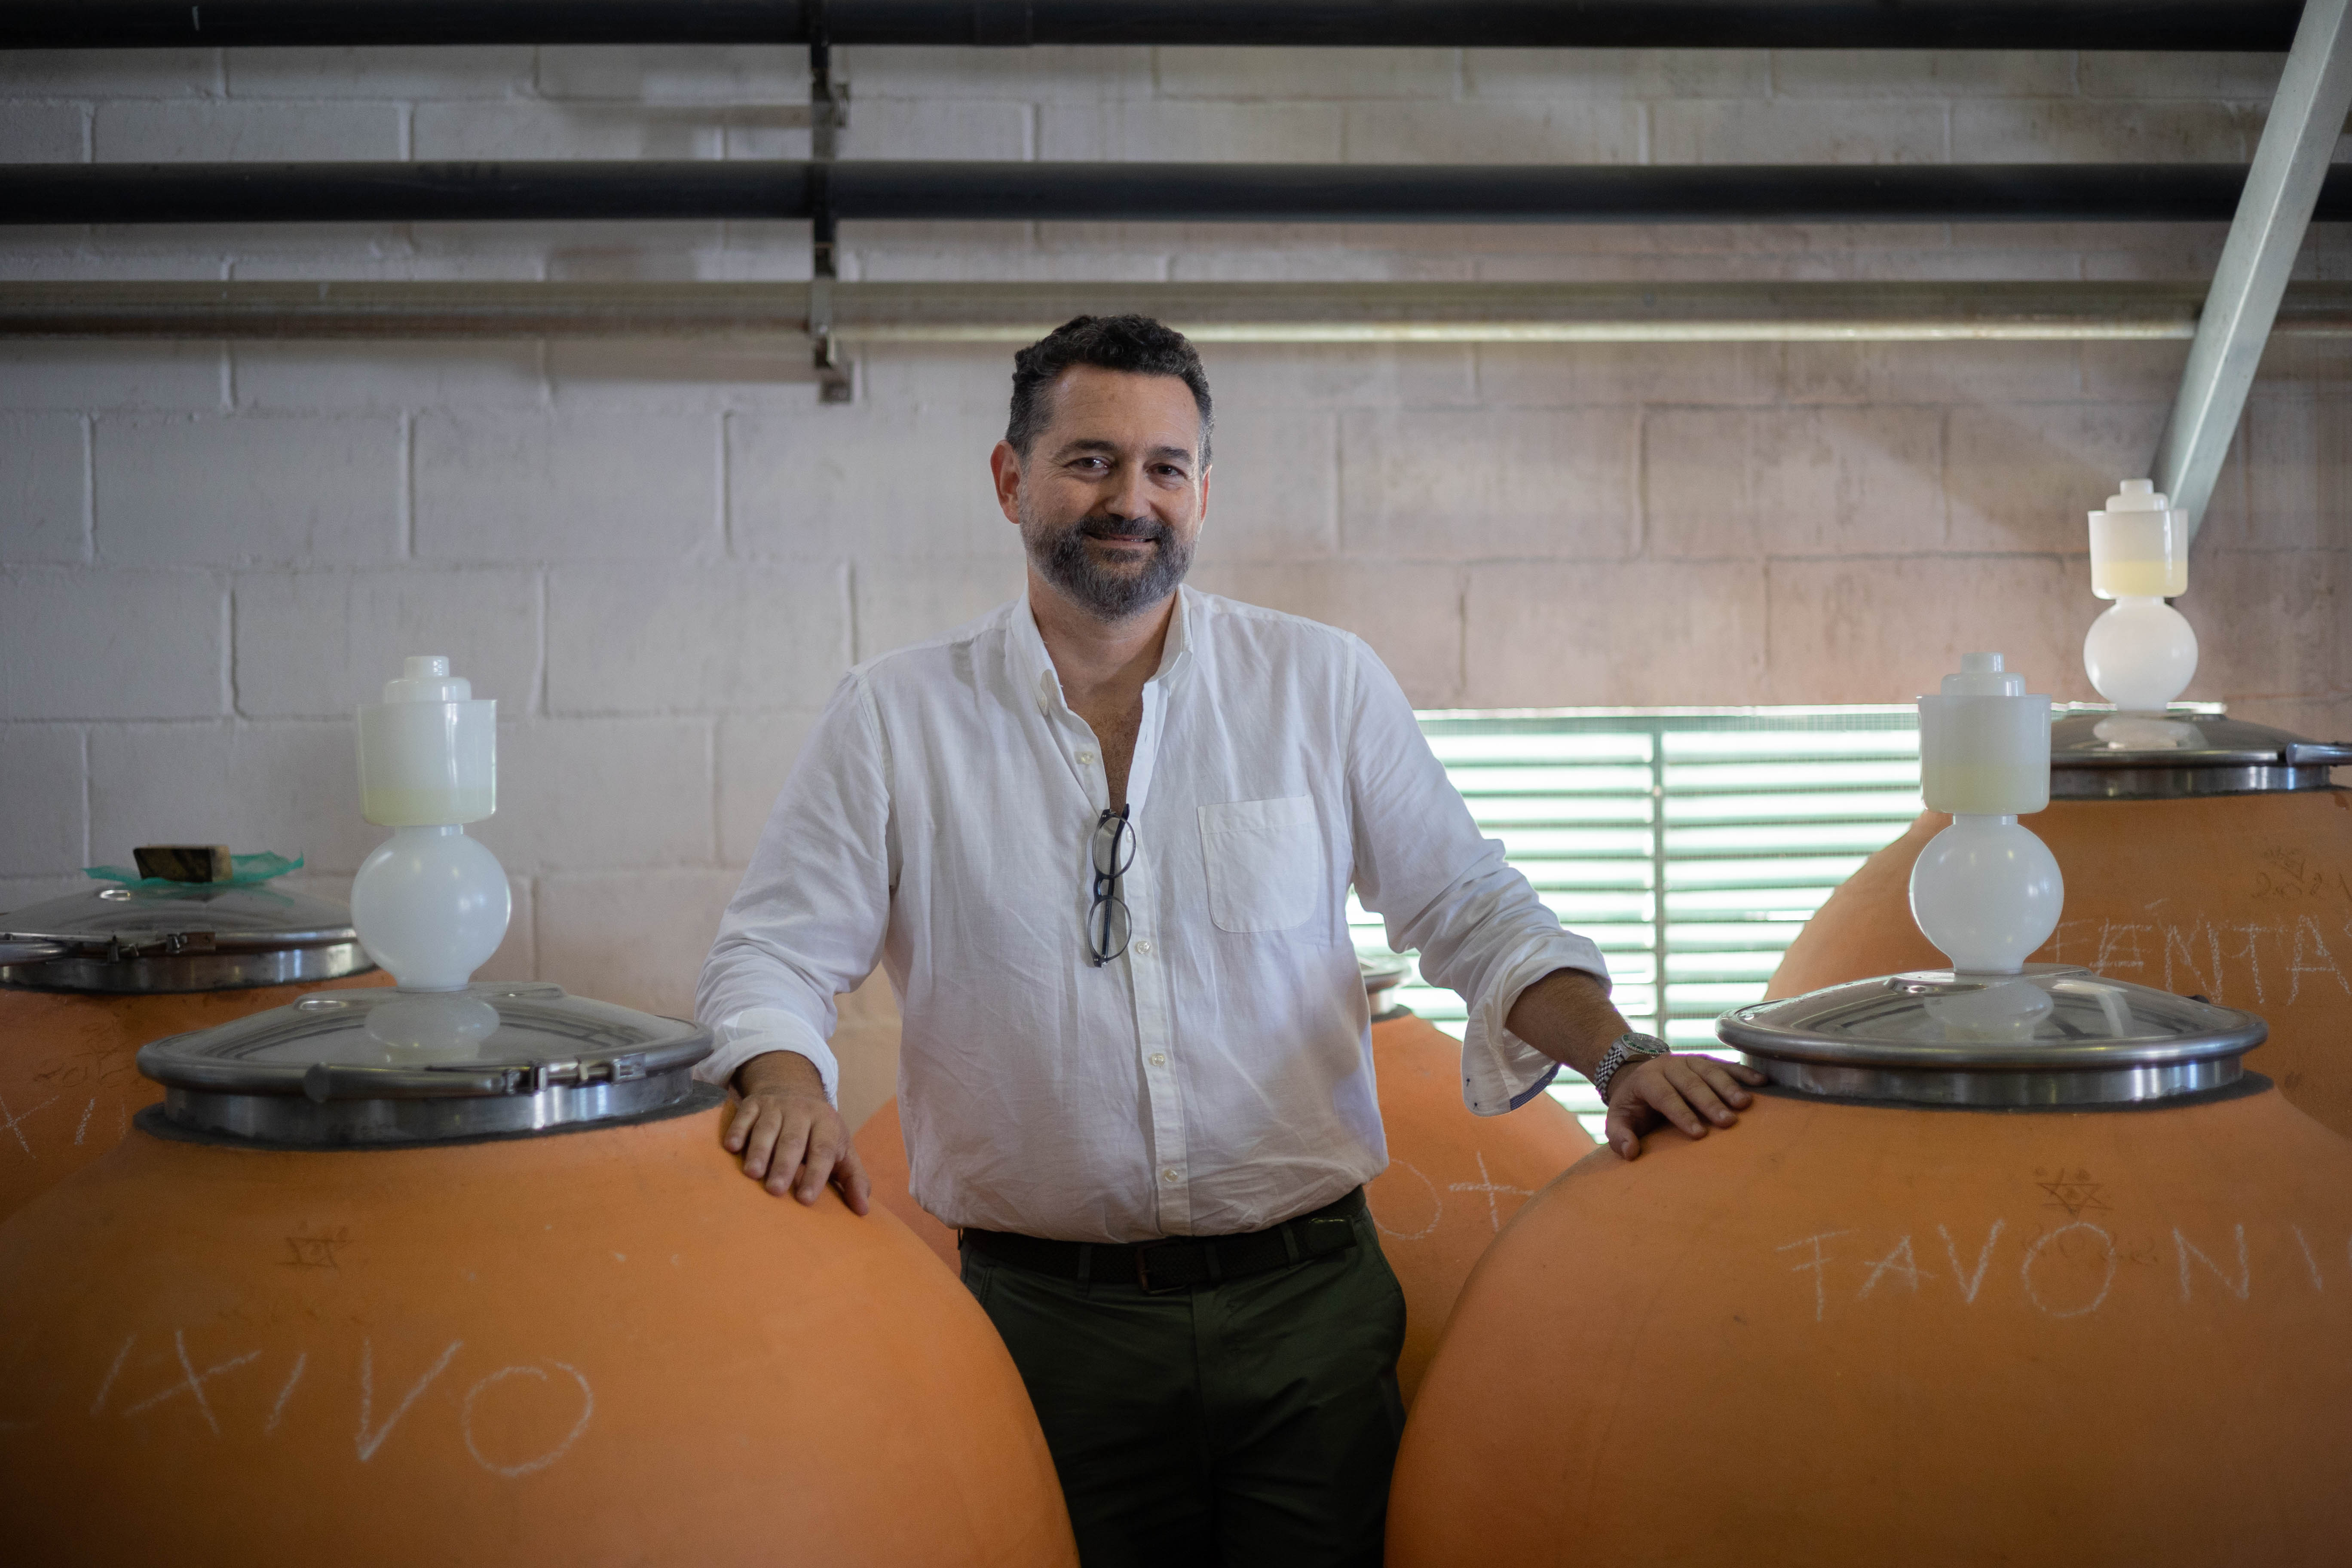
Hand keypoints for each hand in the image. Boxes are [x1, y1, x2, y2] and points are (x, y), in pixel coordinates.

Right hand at [722, 1050, 871, 1212]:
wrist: (794, 1088)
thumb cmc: (820, 1133)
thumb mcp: (842, 1150)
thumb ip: (854, 1179)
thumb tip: (863, 1211)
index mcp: (827, 1124)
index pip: (823, 1150)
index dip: (815, 1174)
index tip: (806, 1199)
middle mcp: (802, 1112)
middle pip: (793, 1140)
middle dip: (784, 1165)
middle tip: (775, 1190)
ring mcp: (776, 1106)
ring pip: (767, 1128)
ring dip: (759, 1150)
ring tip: (752, 1174)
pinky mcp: (754, 1103)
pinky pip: (745, 1115)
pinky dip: (738, 1130)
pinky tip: (731, 1147)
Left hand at [1604, 1053, 1767, 1162]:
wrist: (1637, 1075)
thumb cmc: (1632, 1105)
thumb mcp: (1618, 1119)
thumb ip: (1619, 1136)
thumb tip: (1630, 1152)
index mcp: (1646, 1079)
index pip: (1664, 1095)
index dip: (1681, 1113)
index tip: (1699, 1133)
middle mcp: (1668, 1065)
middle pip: (1690, 1082)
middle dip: (1709, 1102)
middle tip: (1727, 1122)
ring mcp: (1688, 1060)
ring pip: (1710, 1071)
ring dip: (1728, 1087)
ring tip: (1745, 1105)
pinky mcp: (1704, 1061)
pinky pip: (1725, 1065)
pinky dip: (1743, 1073)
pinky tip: (1762, 1083)